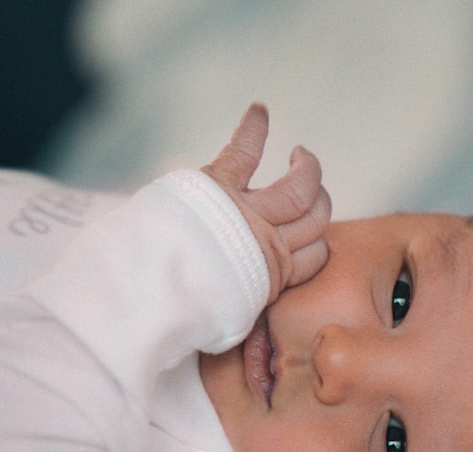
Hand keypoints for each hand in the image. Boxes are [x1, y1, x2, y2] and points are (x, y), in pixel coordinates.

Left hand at [202, 104, 330, 304]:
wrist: (151, 293)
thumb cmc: (186, 312)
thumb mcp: (230, 320)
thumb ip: (248, 304)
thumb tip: (251, 309)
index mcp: (273, 276)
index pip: (316, 256)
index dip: (316, 245)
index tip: (308, 238)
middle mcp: (269, 241)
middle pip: (317, 217)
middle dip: (321, 202)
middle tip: (312, 188)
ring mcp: (247, 210)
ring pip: (300, 185)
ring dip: (306, 167)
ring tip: (301, 156)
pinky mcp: (219, 184)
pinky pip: (244, 150)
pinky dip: (253, 129)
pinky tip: (260, 110)